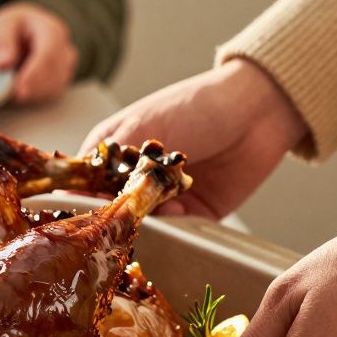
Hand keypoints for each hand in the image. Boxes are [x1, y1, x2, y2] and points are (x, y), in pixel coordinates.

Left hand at [0, 2, 77, 102]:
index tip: (18, 91)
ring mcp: (66, 68)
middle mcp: (65, 49)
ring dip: (30, 95)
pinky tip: (16, 96)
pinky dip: (32, 99)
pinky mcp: (61, 82)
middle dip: (30, 89)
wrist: (26, 33)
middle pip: (52, 75)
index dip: (34, 74)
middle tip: (6, 96)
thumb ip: (3, 41)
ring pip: (53, 88)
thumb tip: (3, 64)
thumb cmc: (15, 28)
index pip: (48, 54)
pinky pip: (50, 96)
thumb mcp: (3, 25)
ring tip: (7, 91)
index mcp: (52, 30)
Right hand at [78, 59, 306, 217]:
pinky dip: (172, 225)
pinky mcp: (192, 212)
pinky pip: (174, 230)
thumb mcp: (143, 124)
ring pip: (140, 223)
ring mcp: (163, 196)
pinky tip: (178, 208)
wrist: (257, 110)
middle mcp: (135, 176)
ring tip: (154, 207)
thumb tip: (80, 190)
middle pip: (110, 208)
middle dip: (113, 214)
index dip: (79, 196)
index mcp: (115, 150)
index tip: (80, 208)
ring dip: (145, 220)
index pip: (83, 180)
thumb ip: (111, 159)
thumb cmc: (195, 105)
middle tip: (118, 216)